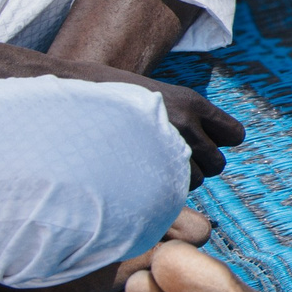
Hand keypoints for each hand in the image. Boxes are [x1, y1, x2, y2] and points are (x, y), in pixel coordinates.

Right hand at [0, 37, 244, 182]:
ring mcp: (164, 148)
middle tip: (161, 162)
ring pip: (192, 183)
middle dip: (195, 168)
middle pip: (216, 165)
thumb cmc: (98, 101)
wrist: (57, 102)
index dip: (218, 143)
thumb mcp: (144, 95)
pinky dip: (158, 195)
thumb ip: (173, 117)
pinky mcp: (144, 170)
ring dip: (174, 183)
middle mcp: (185, 124)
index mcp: (190, 102)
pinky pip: (168, 196)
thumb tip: (202, 144)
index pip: (233, 135)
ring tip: (140, 169)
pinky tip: (136, 183)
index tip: (199, 145)